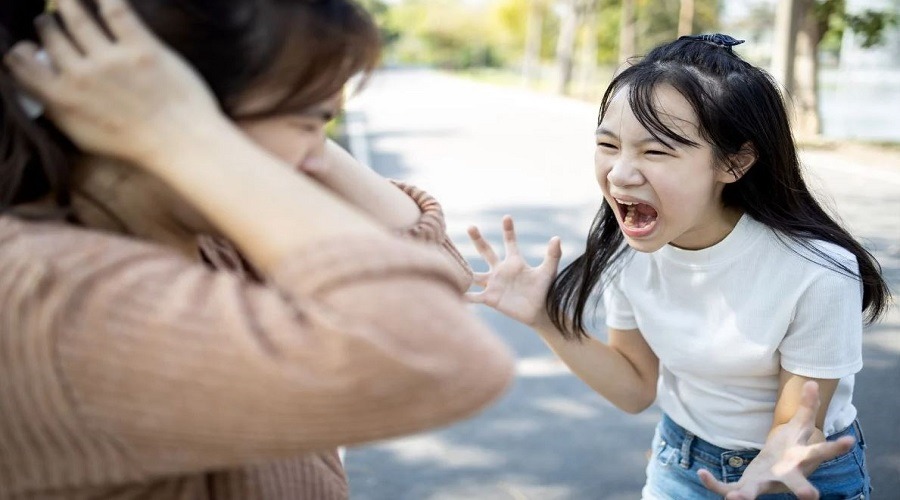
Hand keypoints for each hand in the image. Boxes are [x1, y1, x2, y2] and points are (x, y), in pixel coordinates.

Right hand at [3, 0, 222, 166]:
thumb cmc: (134, 144)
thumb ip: (59, 111)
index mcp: (62, 99)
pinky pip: (116, 11)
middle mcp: (80, 75)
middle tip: (51, 21)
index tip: (29, 47)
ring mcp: (111, 60)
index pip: (21, 64)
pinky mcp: (141, 48)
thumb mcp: (84, 137)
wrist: (180, 145)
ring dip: (68, 4)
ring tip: (67, 0)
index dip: (21, 51)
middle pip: (51, 35)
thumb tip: (42, 91)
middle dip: (48, 25)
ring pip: (77, 17)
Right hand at [466, 215, 560, 326]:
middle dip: (478, 239)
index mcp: (514, 262)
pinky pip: (474, 297)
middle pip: (486, 251)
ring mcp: (494, 284)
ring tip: (450, 261)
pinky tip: (455, 294)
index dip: (508, 229)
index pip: (510, 242)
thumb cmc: (544, 291)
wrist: (539, 312)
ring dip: (465, 269)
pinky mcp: (490, 299)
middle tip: (471, 226)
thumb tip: (556, 238)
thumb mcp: (548, 272)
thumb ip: (552, 255)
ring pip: (475, 274)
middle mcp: (501, 270)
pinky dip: (465, 296)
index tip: (507, 216)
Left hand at [698, 381, 855, 498]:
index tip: (850, 441)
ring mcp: (765, 484)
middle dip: (802, 489)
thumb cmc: (792, 449)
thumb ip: (806, 407)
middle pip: (797, 482)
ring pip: (756, 492)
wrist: (780, 473)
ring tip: (735, 499)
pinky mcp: (746, 487)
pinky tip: (702, 473)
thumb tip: (810, 382)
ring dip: (745, 496)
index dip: (835, 447)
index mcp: (801, 458)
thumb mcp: (799, 427)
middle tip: (812, 496)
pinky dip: (714, 484)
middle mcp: (786, 476)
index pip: (821, 452)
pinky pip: (727, 488)